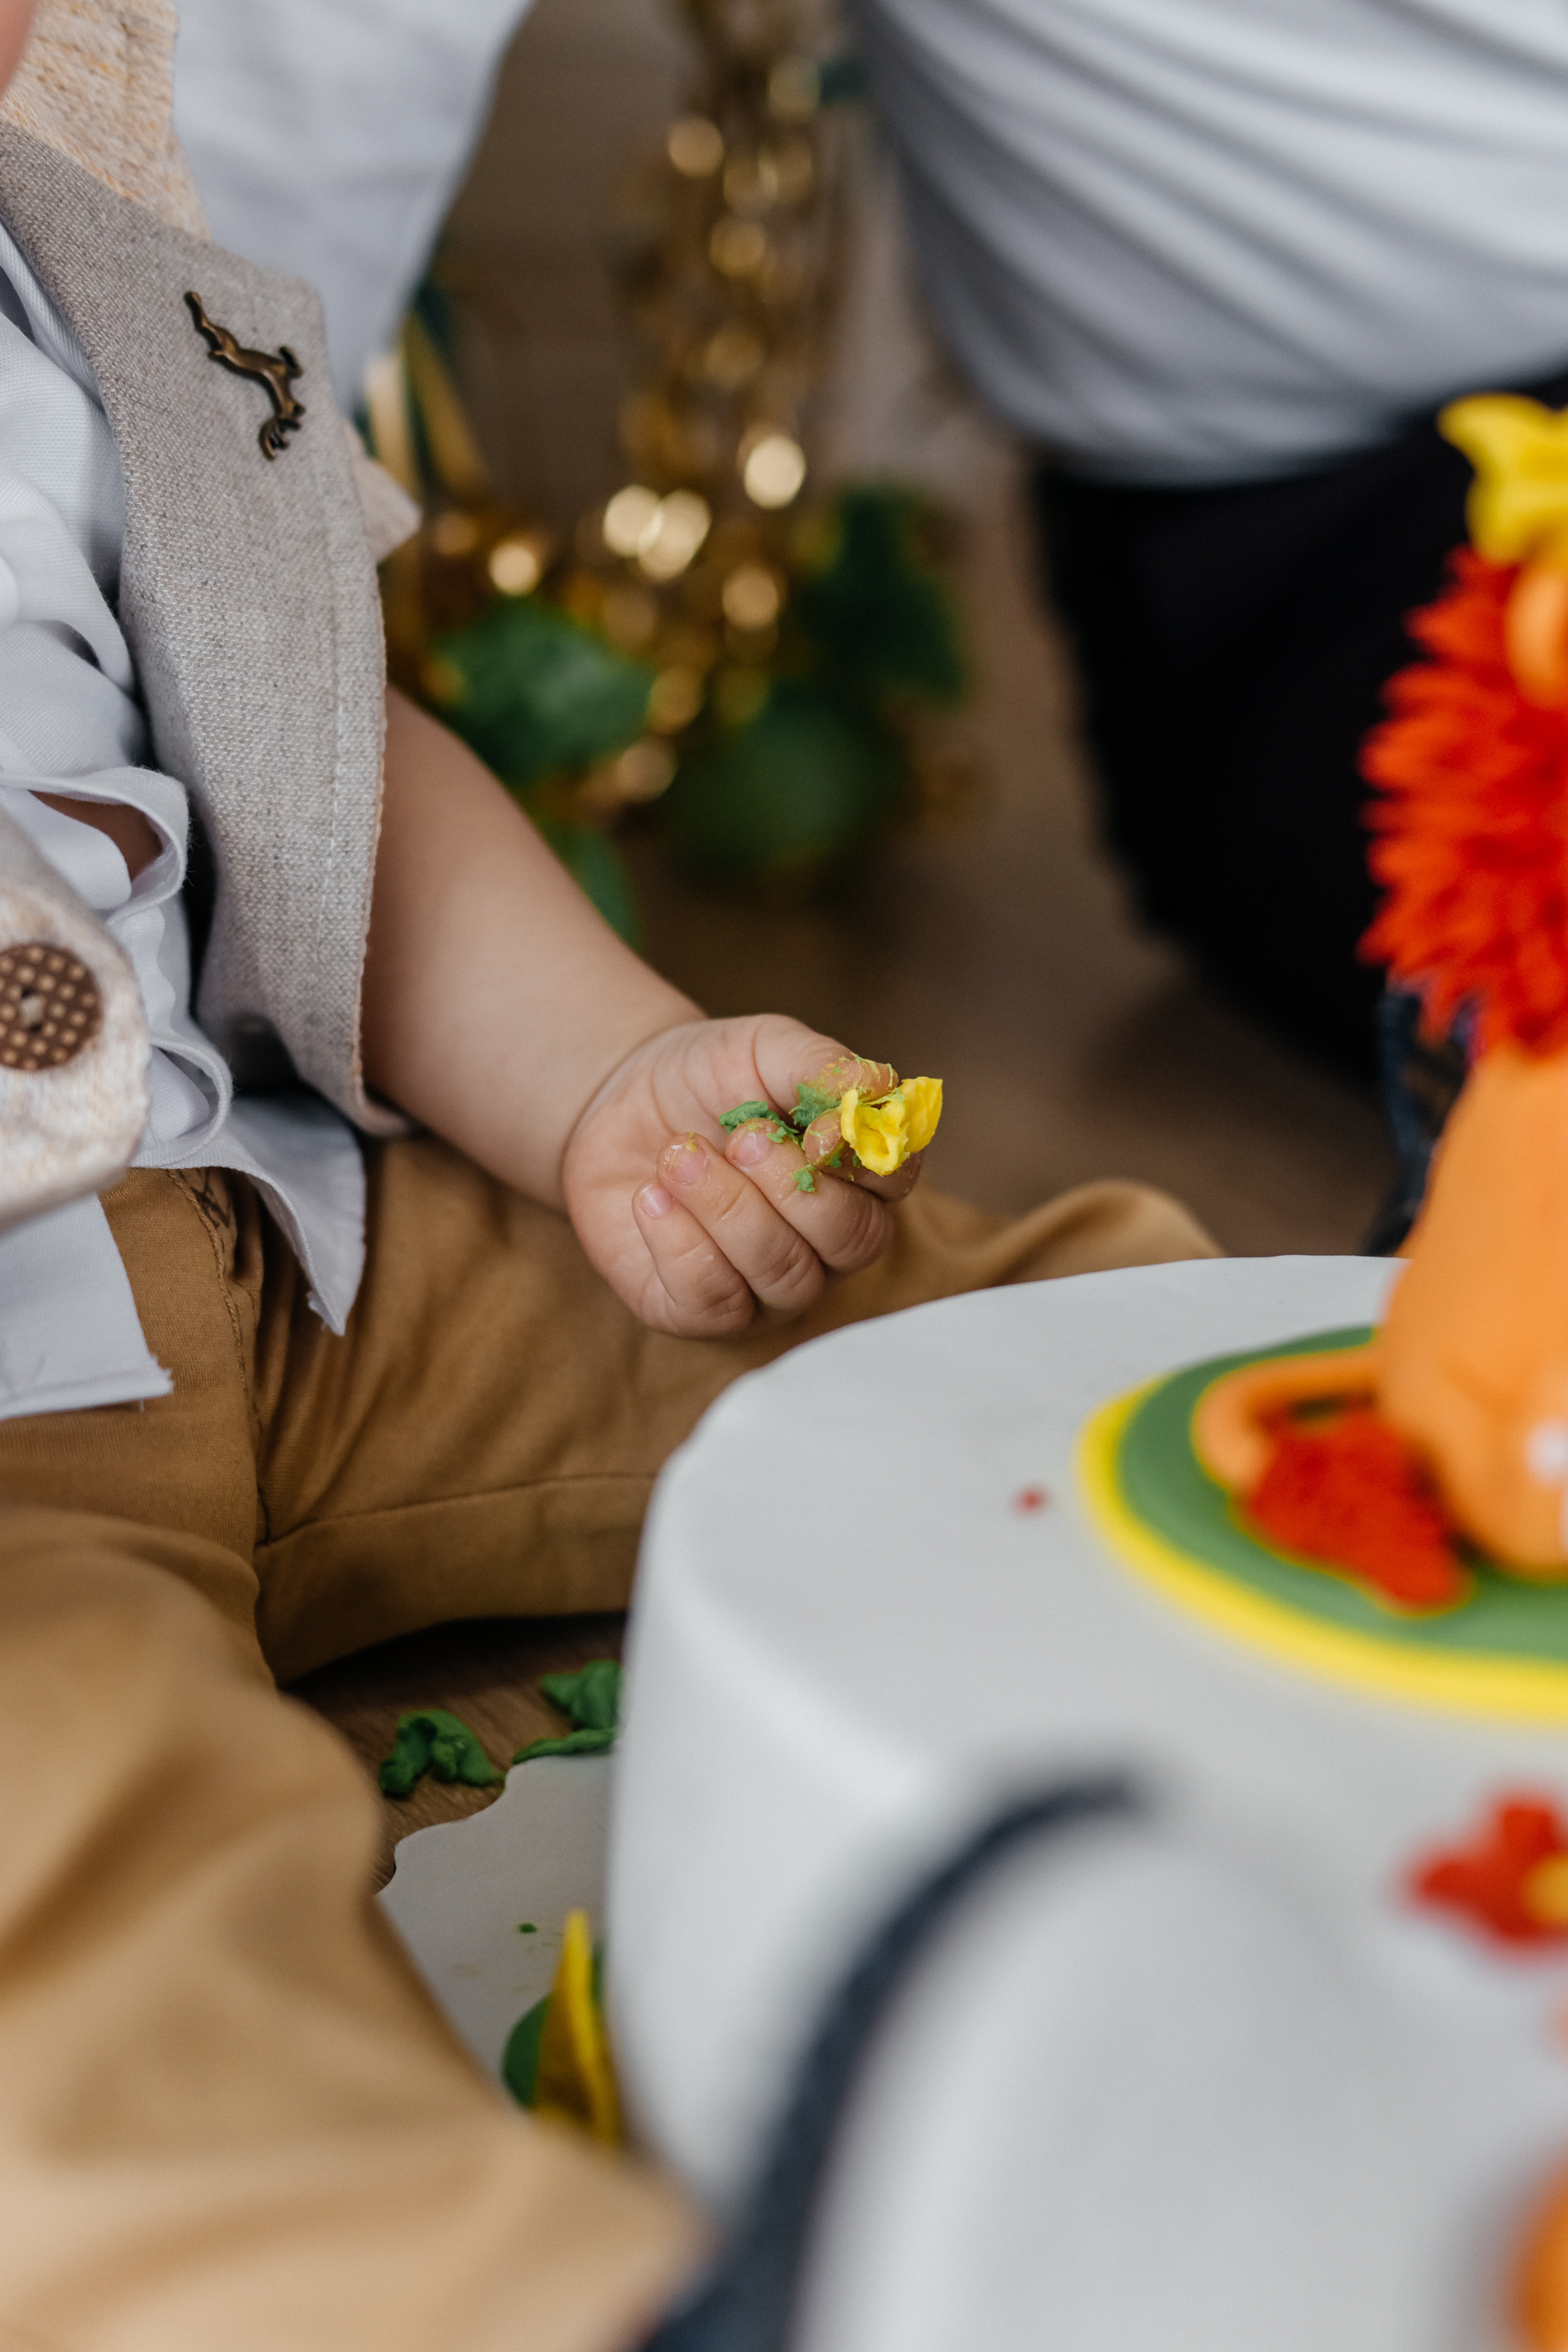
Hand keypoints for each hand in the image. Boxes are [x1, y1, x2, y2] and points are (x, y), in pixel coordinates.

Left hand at [561, 1016, 926, 1335]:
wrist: (621, 1102)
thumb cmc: (709, 1077)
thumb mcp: (764, 1047)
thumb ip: (820, 1064)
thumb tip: (875, 1086)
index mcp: (857, 1175)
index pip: (895, 1180)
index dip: (862, 1158)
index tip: (813, 1125)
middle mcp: (827, 1242)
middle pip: (852, 1240)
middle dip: (792, 1186)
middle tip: (740, 1136)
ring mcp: (770, 1285)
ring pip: (785, 1273)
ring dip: (727, 1207)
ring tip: (679, 1154)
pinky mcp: (703, 1311)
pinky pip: (714, 1301)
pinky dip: (679, 1243)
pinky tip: (651, 1197)